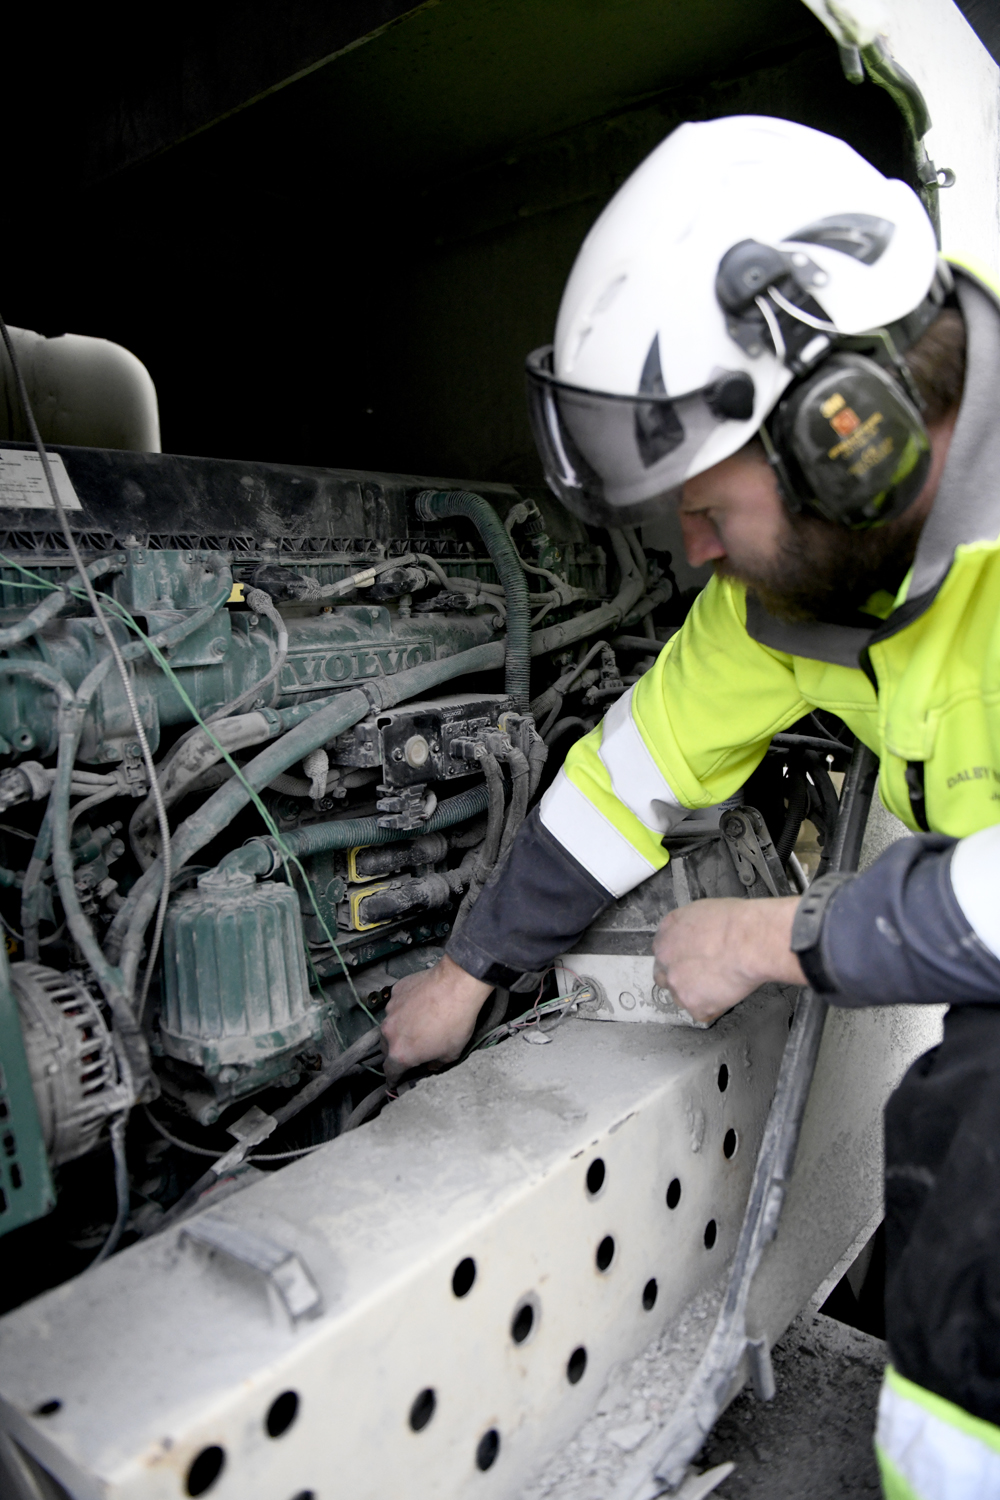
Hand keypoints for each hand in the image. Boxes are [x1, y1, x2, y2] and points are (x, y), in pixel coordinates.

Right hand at [381, 954, 491, 1085]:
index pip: (390, 1072)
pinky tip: (422, 1004)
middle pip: (387, 1048)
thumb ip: (434, 1065)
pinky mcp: (396, 992)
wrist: (456, 986)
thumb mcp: (451, 1054)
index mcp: (400, 1053)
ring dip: (401, 1028)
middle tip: (412, 1049)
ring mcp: (390, 1010)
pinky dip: (405, 1008)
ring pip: (391, 1025)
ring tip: (421, 1023)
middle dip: (397, 1051)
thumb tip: (429, 1064)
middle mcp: (389, 1032)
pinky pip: (397, 1005)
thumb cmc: (455, 1021)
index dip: (393, 1078)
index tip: (395, 1079)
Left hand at [652, 896, 804, 1024]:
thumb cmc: (736, 922)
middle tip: (702, 978)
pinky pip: (701, 1012)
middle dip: (680, 979)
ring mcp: (677, 984)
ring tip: (720, 986)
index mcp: (667, 932)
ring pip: (681, 996)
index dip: (679, 958)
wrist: (749, 941)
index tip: (692, 961)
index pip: (663, 951)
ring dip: (696, 995)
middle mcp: (664, 959)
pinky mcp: (692, 1004)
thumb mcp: (703, 910)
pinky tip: (727, 995)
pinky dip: (714, 1007)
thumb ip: (689, 928)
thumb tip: (695, 938)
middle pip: (664, 976)